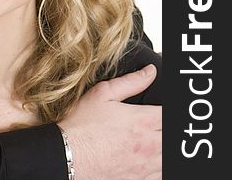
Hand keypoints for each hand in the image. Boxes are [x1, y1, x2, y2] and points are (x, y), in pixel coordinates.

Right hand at [58, 64, 161, 179]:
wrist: (68, 156)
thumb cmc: (82, 126)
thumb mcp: (103, 94)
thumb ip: (130, 82)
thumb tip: (149, 72)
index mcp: (142, 121)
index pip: (169, 114)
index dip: (169, 110)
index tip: (162, 109)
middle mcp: (148, 145)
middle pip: (174, 137)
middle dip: (168, 129)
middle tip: (158, 124)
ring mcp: (145, 166)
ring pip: (170, 159)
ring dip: (166, 149)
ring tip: (155, 141)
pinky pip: (160, 175)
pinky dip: (159, 167)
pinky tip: (150, 159)